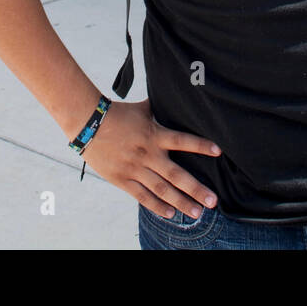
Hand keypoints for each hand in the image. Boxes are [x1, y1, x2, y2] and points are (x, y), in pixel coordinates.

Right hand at [80, 98, 221, 219]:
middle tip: (213, 201)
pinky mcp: (122, 179)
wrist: (88, 124)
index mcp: (154, 135)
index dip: (200, 145)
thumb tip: (176, 92)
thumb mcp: (142, 108)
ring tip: (197, 213)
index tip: (218, 152)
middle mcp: (147, 154)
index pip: (182, 141)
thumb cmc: (117, 114)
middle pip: (176, 175)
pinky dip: (157, 206)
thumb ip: (160, 107)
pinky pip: (142, 196)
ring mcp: (135, 169)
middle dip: (196, 189)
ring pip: (162, 190)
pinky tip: (171, 214)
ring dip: (181, 202)